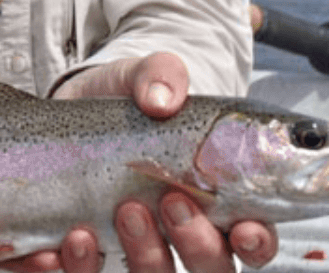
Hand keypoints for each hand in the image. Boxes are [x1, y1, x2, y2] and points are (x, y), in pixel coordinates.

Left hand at [54, 53, 279, 271]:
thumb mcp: (145, 76)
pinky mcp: (88, 246)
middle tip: (174, 200)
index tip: (244, 229)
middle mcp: (181, 229)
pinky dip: (80, 264)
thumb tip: (162, 99)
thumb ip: (162, 76)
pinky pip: (87, 272)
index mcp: (216, 195)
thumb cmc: (127, 100)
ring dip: (146, 255)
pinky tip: (72, 239)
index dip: (256, 242)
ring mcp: (135, 243)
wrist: (74, 105)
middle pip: (211, 266)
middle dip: (199, 244)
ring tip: (125, 210)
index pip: (253, 236)